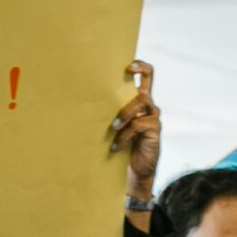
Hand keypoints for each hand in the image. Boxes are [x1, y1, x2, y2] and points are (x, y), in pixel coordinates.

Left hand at [112, 60, 160, 200]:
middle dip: (130, 84)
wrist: (135, 170)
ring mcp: (153, 117)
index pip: (147, 74)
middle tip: (114, 94)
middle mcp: (148, 105)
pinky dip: (125, 135)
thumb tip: (82, 99)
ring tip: (113, 127)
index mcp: (139, 100)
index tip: (127, 66)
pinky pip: (139, 125)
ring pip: (141, 103)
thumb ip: (108, 112)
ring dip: (124, 113)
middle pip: (146, 83)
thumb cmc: (121, 144)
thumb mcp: (114, 125)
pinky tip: (116, 146)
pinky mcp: (154, 130)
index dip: (140, 66)